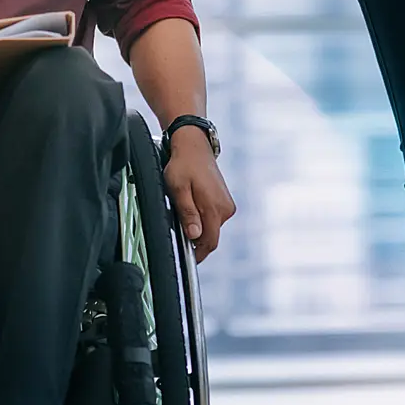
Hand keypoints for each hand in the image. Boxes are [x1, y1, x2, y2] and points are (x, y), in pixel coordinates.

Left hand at [164, 131, 235, 263]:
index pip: (210, 242)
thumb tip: (195, 235)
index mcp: (215, 208)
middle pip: (212, 237)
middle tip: (177, 231)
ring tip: (182, 214)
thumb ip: (188, 214)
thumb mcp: (178, 189)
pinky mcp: (225, 201)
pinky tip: (191, 208)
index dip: (198, 254)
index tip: (187, 259)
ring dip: (199, 229)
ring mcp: (227, 204)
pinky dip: (203, 220)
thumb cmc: (183, 165)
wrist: (194, 146)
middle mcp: (226, 209)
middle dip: (196, 241)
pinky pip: (214, 218)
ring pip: (212, 228)